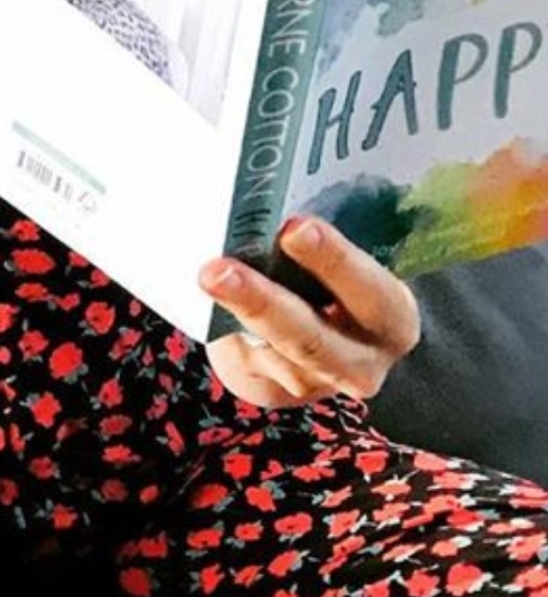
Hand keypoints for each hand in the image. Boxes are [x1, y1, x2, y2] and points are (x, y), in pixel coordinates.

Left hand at [199, 213, 420, 409]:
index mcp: (392, 316)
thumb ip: (319, 245)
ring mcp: (317, 383)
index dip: (334, 260)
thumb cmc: (337, 283)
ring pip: (273, 352)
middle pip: (311, 337)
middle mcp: (363, 360)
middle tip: (221, 269)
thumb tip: (266, 204)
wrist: (328, 341)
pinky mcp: (277, 392)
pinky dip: (224, 325)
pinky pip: (247, 359)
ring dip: (236, 314)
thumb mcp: (345, 265)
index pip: (370, 290)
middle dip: (263, 302)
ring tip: (207, 277)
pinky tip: (203, 298)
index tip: (295, 228)